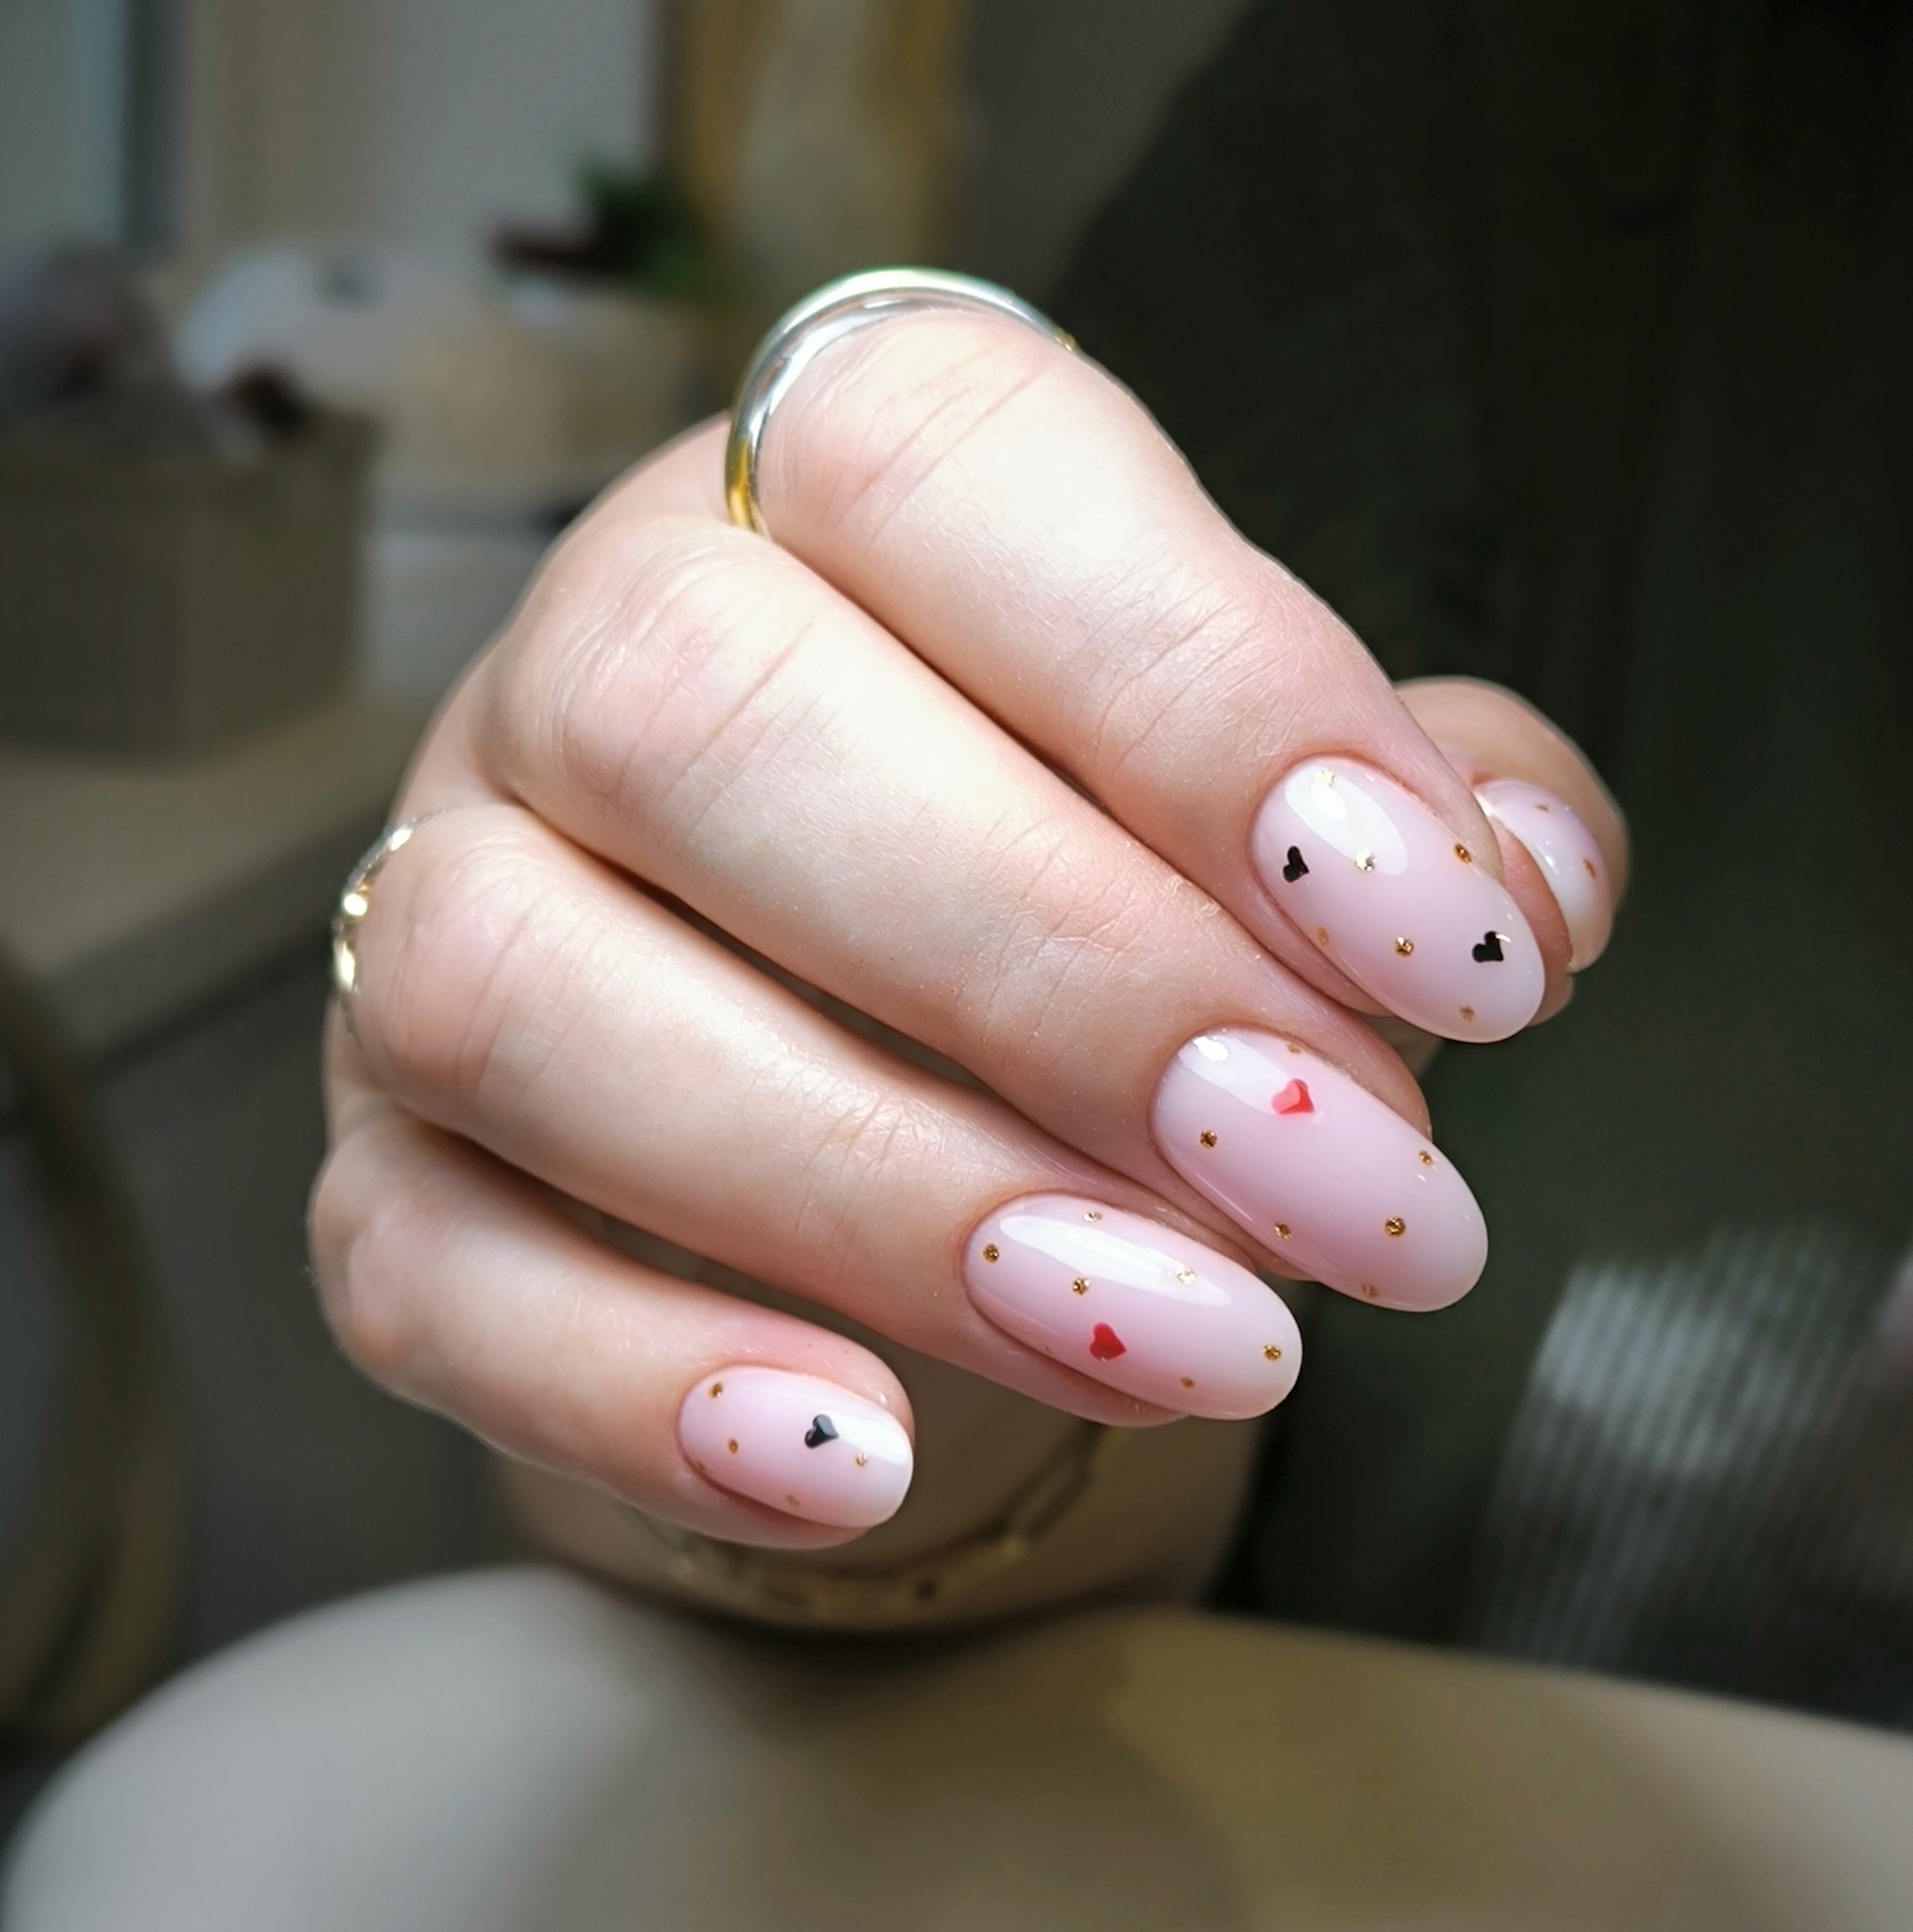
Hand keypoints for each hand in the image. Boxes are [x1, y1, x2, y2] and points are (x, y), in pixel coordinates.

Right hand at [312, 305, 1622, 1601]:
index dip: (1203, 691)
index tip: (1435, 945)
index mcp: (818, 483)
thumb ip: (1429, 814)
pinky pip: (430, 1266)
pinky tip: (869, 1464)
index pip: (946, 467)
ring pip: (526, 999)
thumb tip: (1526, 894)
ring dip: (881, 1191)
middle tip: (1351, 1190)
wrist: (874, 1039)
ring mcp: (441, 913)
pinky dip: (638, 1385)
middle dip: (1064, 977)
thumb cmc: (1100, 874)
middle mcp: (584, 663)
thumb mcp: (1287, 801)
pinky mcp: (386, 1169)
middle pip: (709, 725)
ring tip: (1187, 1342)